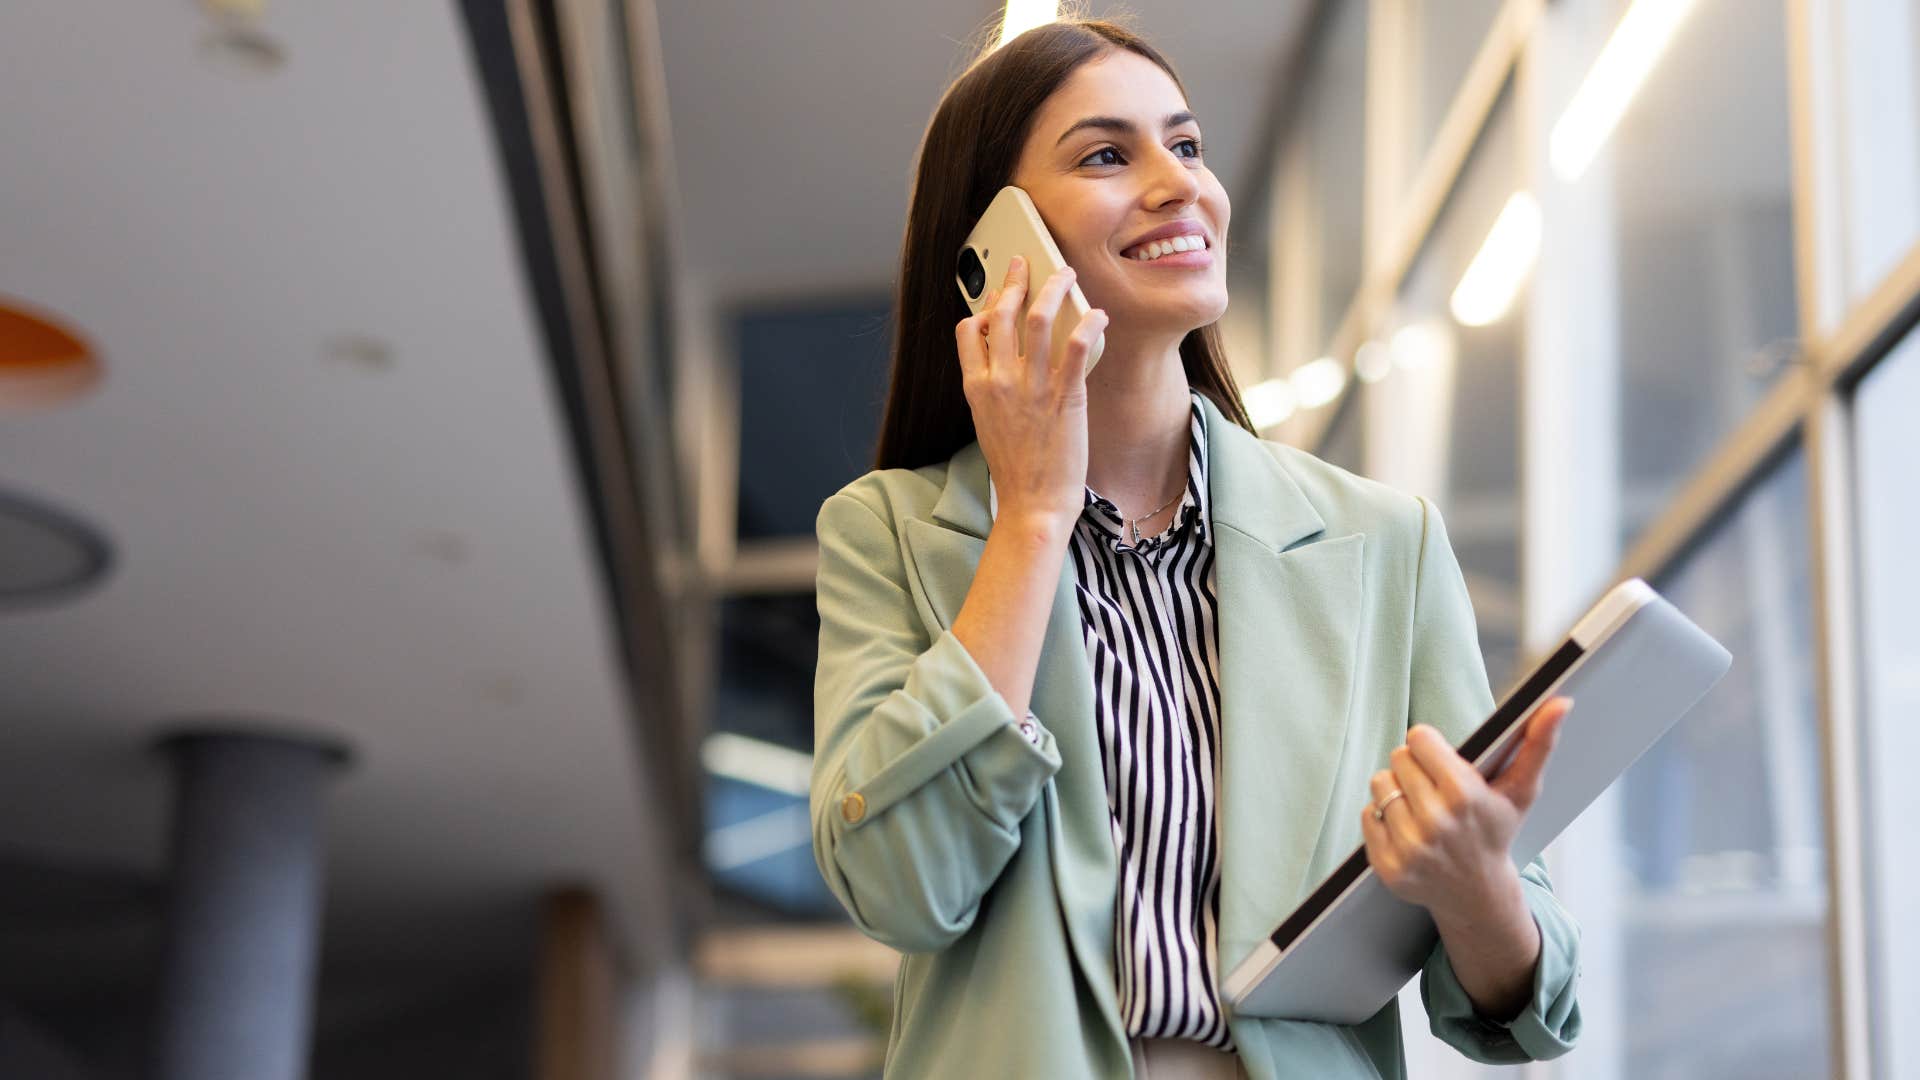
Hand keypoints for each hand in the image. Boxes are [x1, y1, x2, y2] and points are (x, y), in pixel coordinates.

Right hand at [954, 255, 1107, 529]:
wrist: (1033, 504)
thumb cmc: (1015, 469)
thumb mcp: (988, 424)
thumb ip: (990, 389)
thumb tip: (1000, 362)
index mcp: (977, 388)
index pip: (968, 331)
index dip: (981, 308)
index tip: (995, 297)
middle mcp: (1000, 381)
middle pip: (1002, 314)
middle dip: (1014, 280)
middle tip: (1026, 263)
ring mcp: (1033, 387)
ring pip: (1039, 319)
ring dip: (1054, 288)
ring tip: (1065, 274)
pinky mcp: (1066, 397)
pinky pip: (1076, 348)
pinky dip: (1088, 323)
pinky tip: (1097, 314)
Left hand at [1359, 697, 1571, 921]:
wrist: (1478, 893)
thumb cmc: (1497, 830)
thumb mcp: (1521, 790)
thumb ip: (1539, 743)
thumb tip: (1561, 702)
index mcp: (1464, 795)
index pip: (1418, 738)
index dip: (1429, 746)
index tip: (1442, 762)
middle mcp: (1436, 822)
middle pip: (1398, 758)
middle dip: (1414, 768)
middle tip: (1434, 788)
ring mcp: (1410, 848)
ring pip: (1380, 784)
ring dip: (1396, 790)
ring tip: (1420, 807)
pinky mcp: (1388, 866)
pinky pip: (1367, 814)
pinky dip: (1382, 817)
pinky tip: (1407, 829)